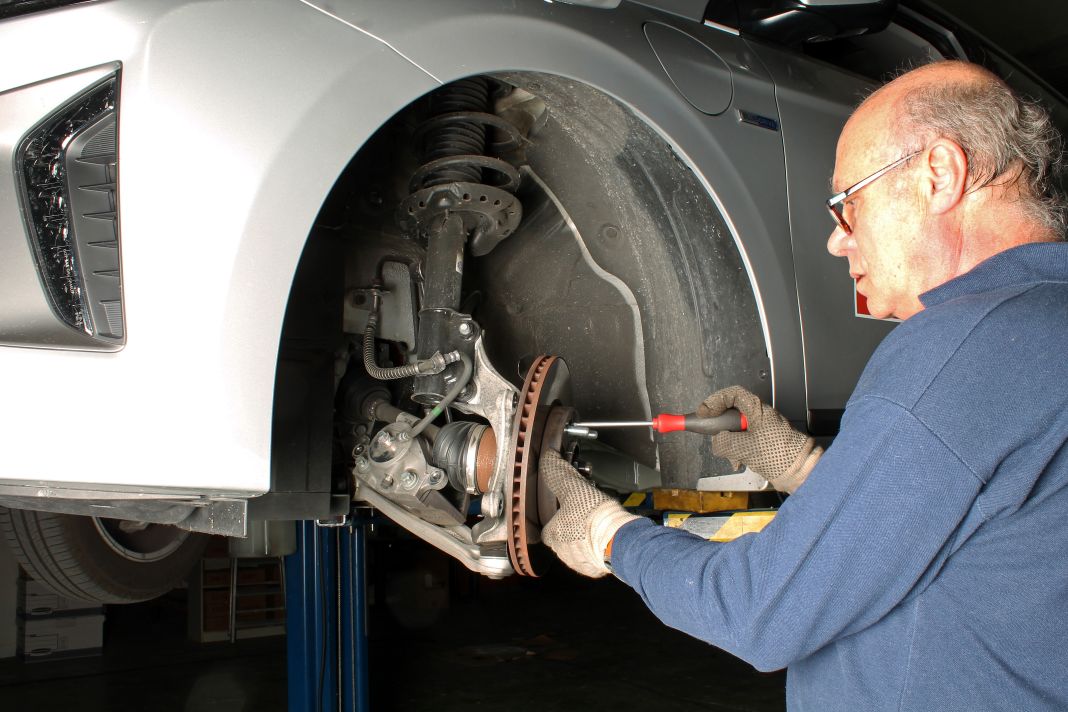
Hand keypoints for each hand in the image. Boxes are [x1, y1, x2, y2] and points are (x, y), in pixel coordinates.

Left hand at [539, 449, 639, 577]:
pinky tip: (606, 538)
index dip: (558, 518)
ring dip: (585, 541)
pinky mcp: (595, 570)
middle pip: (563, 539)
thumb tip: (548, 457)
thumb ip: (559, 473)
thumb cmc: (595, 516)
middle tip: (586, 516)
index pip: (549, 528)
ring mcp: (579, 563)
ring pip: (578, 550)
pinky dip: (598, 550)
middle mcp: (562, 552)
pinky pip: (593, 560)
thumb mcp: (574, 487)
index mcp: (553, 535)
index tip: (568, 510)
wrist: (620, 539)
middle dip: (573, 529)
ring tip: (598, 526)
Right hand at [699, 386, 821, 493]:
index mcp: (758, 410)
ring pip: (735, 431)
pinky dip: (736, 452)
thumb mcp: (746, 448)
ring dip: (729, 444)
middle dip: (721, 429)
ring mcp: (760, 430)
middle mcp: (759, 417)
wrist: (801, 473)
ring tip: (732, 457)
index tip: (704, 413)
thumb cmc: (778, 455)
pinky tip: (738, 462)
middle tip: (715, 438)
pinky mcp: (761, 444)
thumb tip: (717, 442)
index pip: (733, 395)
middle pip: (731, 414)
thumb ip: (725, 442)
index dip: (715, 401)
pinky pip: (742, 443)